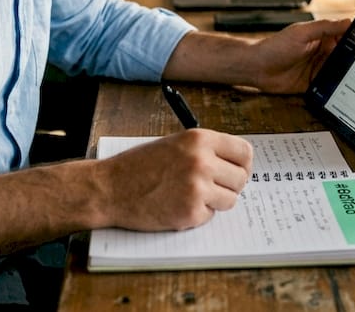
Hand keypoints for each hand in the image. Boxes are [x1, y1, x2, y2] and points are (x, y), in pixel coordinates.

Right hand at [96, 128, 252, 230]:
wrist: (110, 188)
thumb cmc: (139, 166)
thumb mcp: (175, 144)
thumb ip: (205, 150)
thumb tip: (234, 164)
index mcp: (200, 139)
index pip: (244, 152)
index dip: (242, 164)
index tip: (236, 171)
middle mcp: (202, 161)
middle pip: (241, 178)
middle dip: (229, 185)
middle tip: (211, 188)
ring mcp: (197, 188)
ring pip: (230, 200)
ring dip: (214, 202)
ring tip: (190, 195)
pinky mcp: (190, 212)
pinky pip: (210, 216)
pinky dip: (197, 215)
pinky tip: (176, 205)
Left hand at [246, 18, 349, 93]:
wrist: (256, 68)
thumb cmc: (275, 47)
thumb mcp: (302, 34)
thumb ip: (325, 28)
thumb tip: (347, 20)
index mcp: (321, 37)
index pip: (344, 37)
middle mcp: (321, 52)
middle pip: (344, 56)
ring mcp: (318, 68)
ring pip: (339, 71)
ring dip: (348, 74)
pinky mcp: (313, 84)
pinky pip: (329, 86)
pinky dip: (337, 88)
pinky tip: (347, 91)